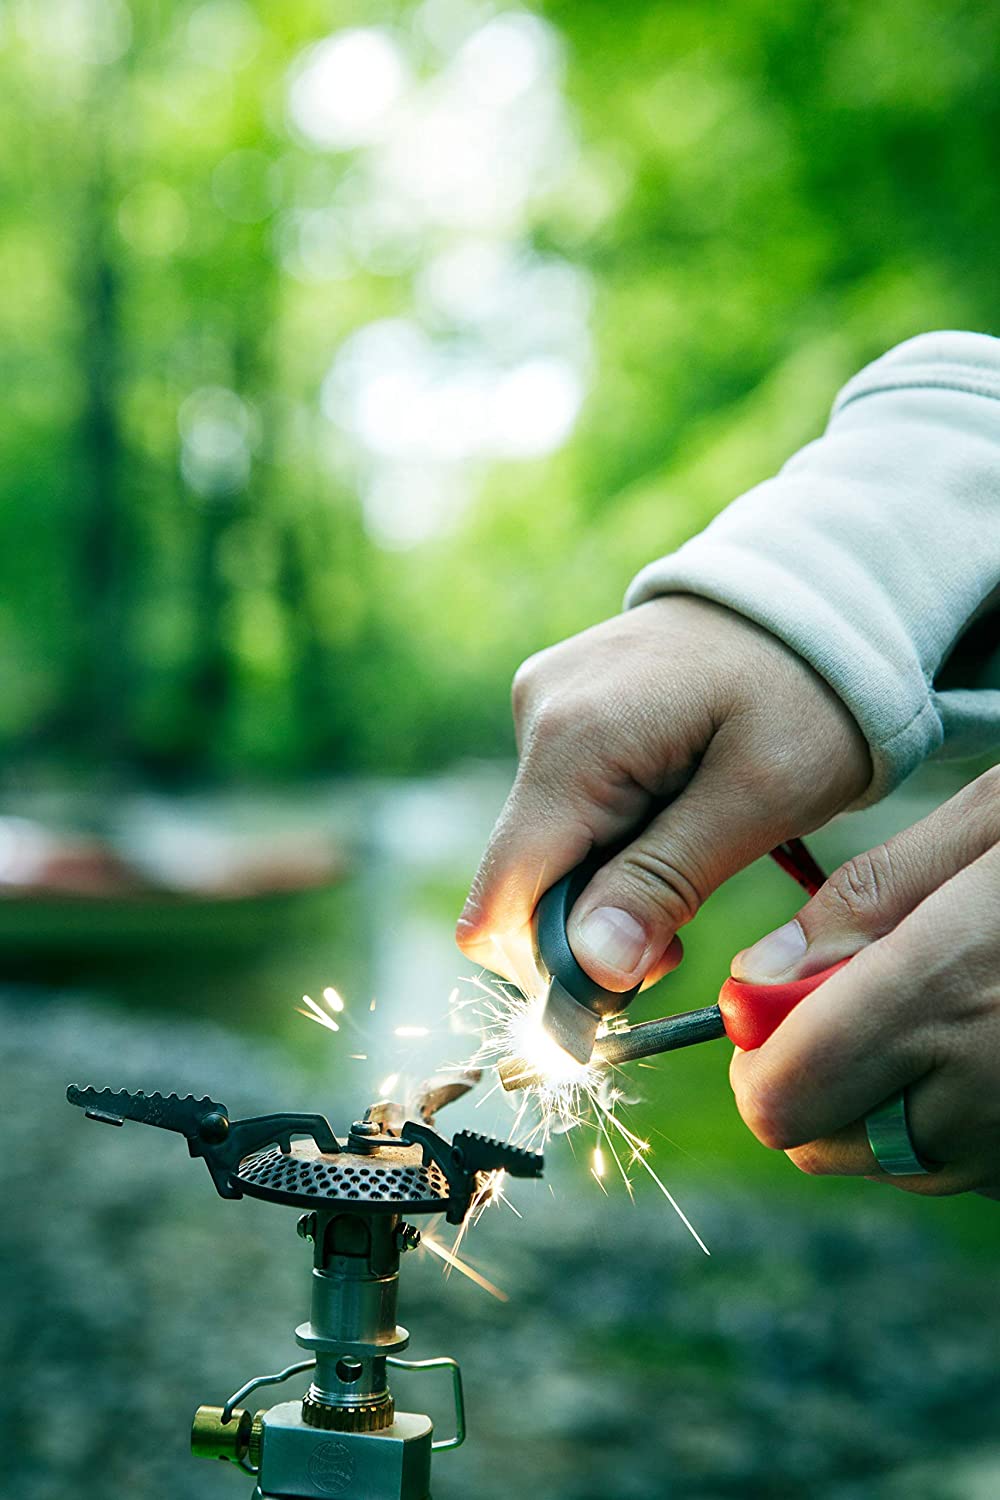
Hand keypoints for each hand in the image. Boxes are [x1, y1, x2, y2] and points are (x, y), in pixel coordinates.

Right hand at [457, 596, 869, 993]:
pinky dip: (608, 838)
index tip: (630, 983)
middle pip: (518, 879)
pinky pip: (560, 806)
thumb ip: (666, 880)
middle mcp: (537, 714)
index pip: (504, 895)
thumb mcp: (759, 797)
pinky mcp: (560, 707)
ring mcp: (543, 705)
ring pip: (541, 849)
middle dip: (589, 928)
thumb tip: (590, 969)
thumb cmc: (808, 693)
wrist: (819, 595)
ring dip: (605, 884)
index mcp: (575, 739)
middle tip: (679, 931)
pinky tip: (671, 815)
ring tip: (691, 855)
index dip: (550, 964)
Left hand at [729, 766, 999, 1197]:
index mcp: (944, 989)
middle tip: (842, 1009)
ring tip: (932, 1015)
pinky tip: (981, 1048)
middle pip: (821, 1145)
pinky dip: (943, 1123)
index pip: (785, 1095)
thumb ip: (865, 898)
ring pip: (890, 1163)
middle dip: (806, 1083)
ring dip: (874, 1105)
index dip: (756, 1061)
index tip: (772, 1009)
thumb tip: (759, 974)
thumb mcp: (992, 822)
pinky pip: (963, 1169)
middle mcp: (982, 1085)